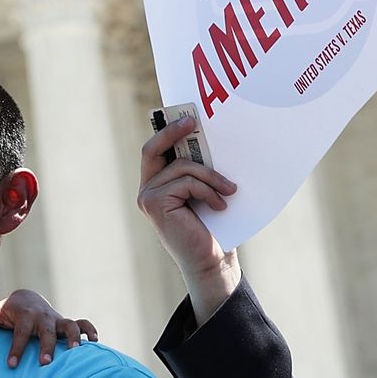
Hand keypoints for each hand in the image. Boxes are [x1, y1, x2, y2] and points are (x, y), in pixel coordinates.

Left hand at [0, 289, 98, 367]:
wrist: (27, 299)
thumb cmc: (9, 312)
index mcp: (26, 316)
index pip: (21, 333)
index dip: (16, 349)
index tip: (12, 365)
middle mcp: (44, 317)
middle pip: (47, 331)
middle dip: (48, 346)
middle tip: (45, 363)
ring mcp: (57, 319)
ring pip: (70, 325)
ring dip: (75, 337)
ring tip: (76, 352)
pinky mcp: (66, 323)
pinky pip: (83, 323)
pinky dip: (90, 330)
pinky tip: (95, 342)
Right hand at [136, 115, 241, 318]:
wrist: (212, 261)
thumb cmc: (212, 228)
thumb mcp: (205, 192)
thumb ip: (198, 170)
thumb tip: (209, 138)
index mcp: (157, 185)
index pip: (155, 150)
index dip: (166, 130)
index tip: (187, 116)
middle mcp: (146, 190)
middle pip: (153, 149)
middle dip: (173, 131)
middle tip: (194, 121)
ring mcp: (147, 197)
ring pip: (181, 167)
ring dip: (211, 176)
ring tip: (230, 190)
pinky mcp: (154, 204)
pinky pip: (185, 182)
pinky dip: (208, 190)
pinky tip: (221, 205)